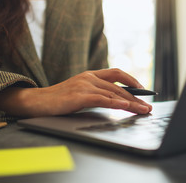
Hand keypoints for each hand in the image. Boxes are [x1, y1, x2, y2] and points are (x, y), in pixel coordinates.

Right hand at [0, 68, 152, 116]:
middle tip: (148, 106)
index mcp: (90, 74)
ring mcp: (84, 85)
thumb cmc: (59, 99)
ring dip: (130, 103)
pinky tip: (125, 107)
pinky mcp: (79, 96)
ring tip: (142, 110)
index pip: (116, 73)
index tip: (144, 90)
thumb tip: (117, 100)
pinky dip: (115, 103)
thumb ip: (96, 92)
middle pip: (119, 86)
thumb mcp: (80, 91)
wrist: (37, 101)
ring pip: (113, 93)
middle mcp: (89, 77)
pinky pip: (101, 99)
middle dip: (136, 96)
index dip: (132, 80)